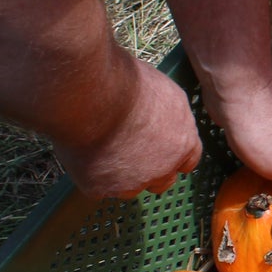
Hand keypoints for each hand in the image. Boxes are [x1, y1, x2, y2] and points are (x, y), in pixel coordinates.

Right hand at [55, 61, 203, 198]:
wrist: (93, 95)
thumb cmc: (126, 82)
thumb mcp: (164, 91)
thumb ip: (168, 113)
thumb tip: (162, 115)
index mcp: (183, 142)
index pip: (188, 159)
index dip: (173, 155)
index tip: (161, 149)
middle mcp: (163, 168)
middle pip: (161, 179)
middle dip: (148, 170)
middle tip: (127, 151)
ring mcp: (132, 183)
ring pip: (128, 187)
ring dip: (118, 175)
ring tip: (101, 148)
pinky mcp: (101, 188)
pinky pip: (96, 186)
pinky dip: (90, 174)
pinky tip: (83, 153)